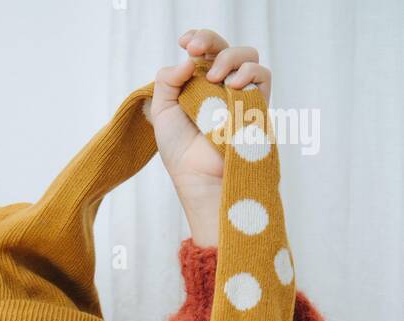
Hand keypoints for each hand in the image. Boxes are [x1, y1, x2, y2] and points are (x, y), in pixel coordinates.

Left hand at [149, 28, 271, 246]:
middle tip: (195, 50)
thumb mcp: (162, 111)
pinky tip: (232, 85)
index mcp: (199, 84)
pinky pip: (263, 76)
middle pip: (225, 46)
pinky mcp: (256, 106)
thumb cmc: (179, 152)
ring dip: (230, 57)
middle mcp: (221, 86)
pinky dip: (250, 73)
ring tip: (214, 77)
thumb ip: (166, 80)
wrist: (198, 178)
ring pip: (248, 56)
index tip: (185, 42)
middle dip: (210, 40)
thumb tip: (188, 60)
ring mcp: (240, 95)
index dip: (198, 38)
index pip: (204, 50)